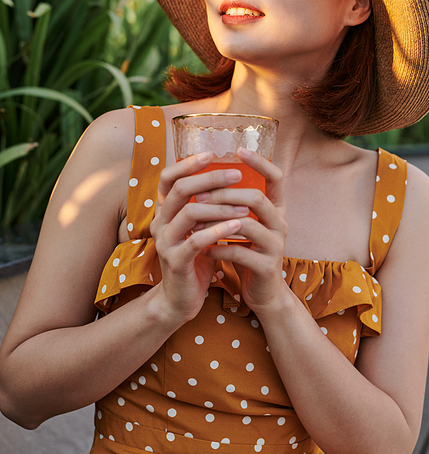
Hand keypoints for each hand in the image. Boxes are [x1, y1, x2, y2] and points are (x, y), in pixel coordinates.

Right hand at [149, 151, 250, 324]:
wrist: (180, 299)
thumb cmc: (195, 258)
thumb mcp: (199, 228)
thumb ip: (206, 206)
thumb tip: (229, 178)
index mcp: (165, 211)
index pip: (168, 178)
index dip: (188, 163)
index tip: (212, 153)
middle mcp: (160, 222)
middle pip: (181, 189)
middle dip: (210, 178)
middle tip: (236, 174)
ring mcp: (165, 242)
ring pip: (190, 213)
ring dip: (220, 206)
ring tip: (244, 205)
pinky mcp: (175, 261)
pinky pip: (196, 241)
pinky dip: (218, 232)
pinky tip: (238, 228)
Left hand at [199, 147, 289, 316]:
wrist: (262, 293)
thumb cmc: (248, 252)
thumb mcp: (246, 224)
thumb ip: (235, 203)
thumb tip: (208, 174)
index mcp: (277, 209)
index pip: (276, 177)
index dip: (260, 162)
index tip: (239, 149)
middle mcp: (281, 224)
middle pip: (257, 198)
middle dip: (226, 194)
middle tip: (201, 195)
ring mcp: (276, 246)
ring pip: (249, 225)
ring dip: (219, 220)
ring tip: (197, 220)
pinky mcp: (266, 267)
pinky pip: (240, 252)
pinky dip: (218, 248)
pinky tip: (204, 247)